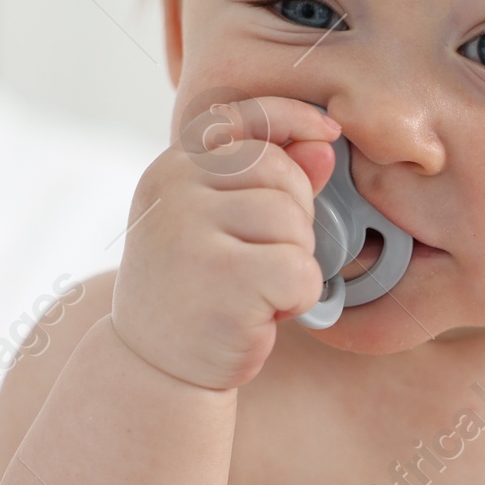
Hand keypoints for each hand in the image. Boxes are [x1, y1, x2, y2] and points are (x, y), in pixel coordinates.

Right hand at [110, 95, 340, 390]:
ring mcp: (191, 231)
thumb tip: (323, 144)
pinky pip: (300, 270)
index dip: (293, 118)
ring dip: (294, 262)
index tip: (329, 133)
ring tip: (257, 290)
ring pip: (293, 223)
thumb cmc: (199, 290)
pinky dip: (298, 298)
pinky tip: (264, 315)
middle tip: (262, 261)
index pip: (242, 116)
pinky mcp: (220, 278)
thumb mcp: (224, 226)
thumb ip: (272, 180)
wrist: (155, 367)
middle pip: (280, 174)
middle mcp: (174, 189)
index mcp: (174, 167)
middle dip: (294, 219)